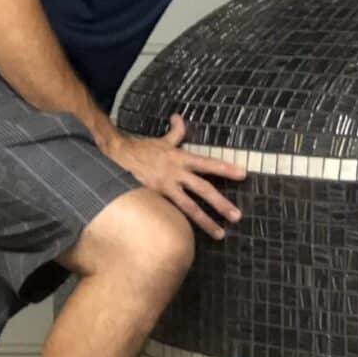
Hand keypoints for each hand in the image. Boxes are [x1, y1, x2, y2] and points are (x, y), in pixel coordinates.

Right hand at [100, 114, 246, 239]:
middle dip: (221, 203)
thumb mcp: (161, 141)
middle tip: (238, 215)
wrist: (114, 157)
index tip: (243, 174)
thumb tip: (179, 117)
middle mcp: (176, 174)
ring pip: (189, 208)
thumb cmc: (140, 150)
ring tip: (221, 234)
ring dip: (206, 221)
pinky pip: (171, 214)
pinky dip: (181, 226)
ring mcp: (165, 189)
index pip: (208, 163)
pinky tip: (189, 239)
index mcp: (180, 158)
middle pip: (203, 189)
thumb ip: (175, 132)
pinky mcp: (154, 199)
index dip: (226, 168)